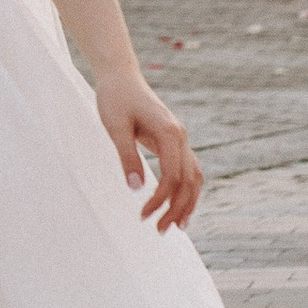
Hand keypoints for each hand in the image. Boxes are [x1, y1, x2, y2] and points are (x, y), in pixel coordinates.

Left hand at [92, 67, 201, 230]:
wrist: (120, 77)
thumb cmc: (114, 99)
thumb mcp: (115, 127)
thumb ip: (127, 156)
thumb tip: (136, 189)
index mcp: (169, 133)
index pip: (173, 176)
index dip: (160, 199)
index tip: (142, 215)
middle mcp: (180, 137)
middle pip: (189, 180)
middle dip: (177, 208)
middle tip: (159, 231)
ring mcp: (179, 139)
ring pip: (193, 177)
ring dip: (186, 202)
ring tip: (175, 226)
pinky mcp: (173, 142)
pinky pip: (187, 170)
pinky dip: (185, 190)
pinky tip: (176, 206)